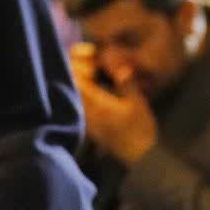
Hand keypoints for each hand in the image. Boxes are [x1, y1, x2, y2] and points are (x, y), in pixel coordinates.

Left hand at [69, 43, 157, 163]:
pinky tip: (99, 83)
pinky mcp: (87, 121)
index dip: (80, 57)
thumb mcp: (136, 101)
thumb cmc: (140, 130)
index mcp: (92, 101)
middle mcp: (82, 108)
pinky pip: (79, 97)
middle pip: (70, 78)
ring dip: (83, 74)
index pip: (73, 72)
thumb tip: (112, 56)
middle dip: (80, 64)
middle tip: (96, 57)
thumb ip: (123, 78)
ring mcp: (83, 115)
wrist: (139, 157)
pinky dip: (85, 87)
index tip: (95, 52)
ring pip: (74, 87)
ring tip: (99, 67)